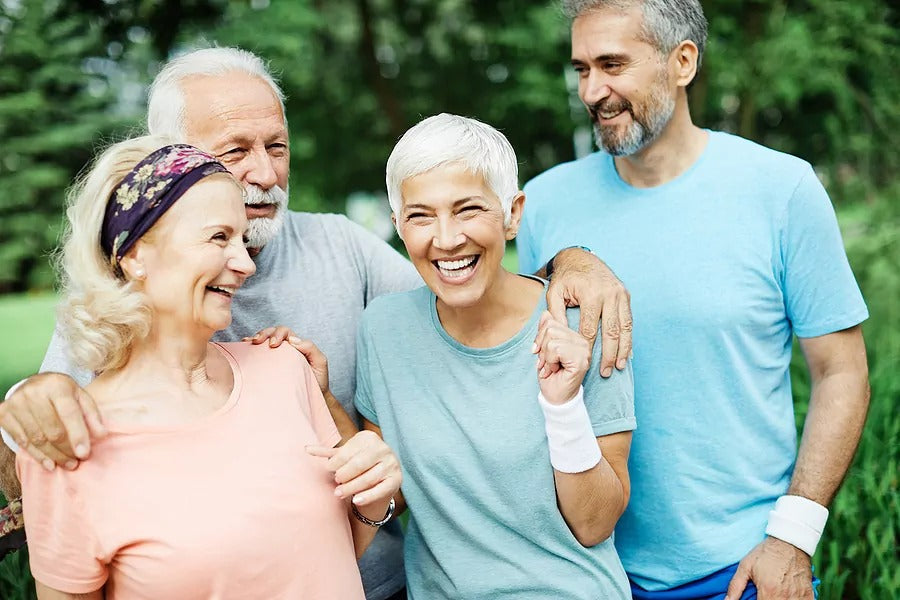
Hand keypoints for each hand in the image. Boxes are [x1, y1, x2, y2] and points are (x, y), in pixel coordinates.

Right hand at [0, 373, 105, 469]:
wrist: (34, 384)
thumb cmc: (63, 394)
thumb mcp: (81, 398)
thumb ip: (92, 416)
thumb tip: (102, 435)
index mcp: (57, 385)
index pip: (69, 414)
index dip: (77, 435)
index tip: (84, 454)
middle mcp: (34, 393)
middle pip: (51, 430)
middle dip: (66, 450)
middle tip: (76, 462)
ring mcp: (16, 403)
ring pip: (36, 438)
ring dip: (53, 456)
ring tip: (67, 464)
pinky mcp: (4, 414)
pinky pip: (22, 441)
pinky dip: (37, 455)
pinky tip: (49, 464)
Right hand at [245, 326, 328, 392]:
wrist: (312, 398)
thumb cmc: (317, 380)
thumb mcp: (320, 362)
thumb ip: (310, 348)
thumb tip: (292, 340)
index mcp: (296, 345)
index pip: (285, 332)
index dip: (277, 334)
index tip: (273, 344)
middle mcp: (285, 349)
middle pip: (272, 333)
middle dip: (264, 334)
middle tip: (258, 342)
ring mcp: (274, 358)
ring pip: (263, 341)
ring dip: (255, 339)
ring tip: (248, 343)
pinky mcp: (267, 368)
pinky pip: (256, 354)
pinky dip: (249, 349)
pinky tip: (243, 347)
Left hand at [306, 430, 401, 506]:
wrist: (379, 479)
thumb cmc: (357, 465)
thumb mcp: (344, 456)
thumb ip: (328, 453)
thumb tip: (306, 448)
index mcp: (369, 438)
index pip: (349, 451)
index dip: (336, 462)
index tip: (329, 469)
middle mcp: (384, 448)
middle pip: (359, 464)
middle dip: (344, 474)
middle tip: (336, 481)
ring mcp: (392, 464)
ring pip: (369, 478)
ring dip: (351, 487)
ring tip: (338, 493)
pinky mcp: (396, 480)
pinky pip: (381, 489)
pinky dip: (367, 496)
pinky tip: (356, 500)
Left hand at [533, 311, 590, 404]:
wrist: (555, 397)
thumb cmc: (550, 374)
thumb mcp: (543, 347)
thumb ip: (545, 329)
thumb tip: (546, 313)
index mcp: (575, 334)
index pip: (551, 319)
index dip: (539, 337)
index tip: (540, 352)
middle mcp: (583, 339)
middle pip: (550, 327)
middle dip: (541, 347)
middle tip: (547, 363)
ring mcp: (584, 348)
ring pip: (551, 338)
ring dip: (545, 357)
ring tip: (552, 367)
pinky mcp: (581, 358)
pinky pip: (555, 349)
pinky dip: (550, 361)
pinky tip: (556, 370)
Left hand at [545, 247, 631, 377]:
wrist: (581, 258)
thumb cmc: (565, 278)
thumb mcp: (553, 293)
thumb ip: (554, 316)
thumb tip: (553, 341)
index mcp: (591, 294)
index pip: (590, 329)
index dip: (588, 349)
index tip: (585, 364)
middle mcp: (609, 294)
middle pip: (611, 331)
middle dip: (608, 354)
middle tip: (605, 372)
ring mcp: (621, 294)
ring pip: (624, 328)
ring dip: (623, 349)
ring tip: (619, 366)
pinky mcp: (626, 295)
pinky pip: (629, 320)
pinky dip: (628, 338)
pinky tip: (626, 352)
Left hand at [725, 537, 813, 599]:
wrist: (790, 542)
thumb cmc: (766, 553)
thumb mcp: (745, 567)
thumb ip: (735, 587)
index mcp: (768, 592)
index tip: (756, 598)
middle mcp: (784, 598)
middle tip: (763, 596)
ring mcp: (798, 597)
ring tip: (773, 595)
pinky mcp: (808, 596)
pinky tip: (787, 598)